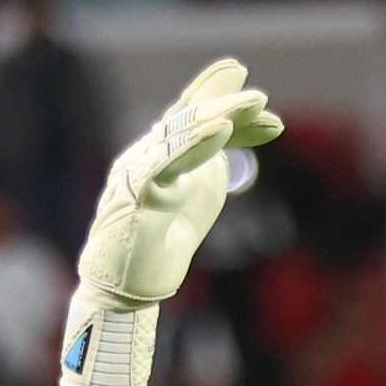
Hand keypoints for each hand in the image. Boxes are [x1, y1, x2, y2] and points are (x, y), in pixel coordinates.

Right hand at [71, 55, 279, 342]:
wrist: (125, 289)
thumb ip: (208, 158)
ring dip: (219, 114)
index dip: (220, 97)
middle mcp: (147, 154)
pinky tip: (221, 130)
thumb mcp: (196, 192)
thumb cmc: (158, 242)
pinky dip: (194, 143)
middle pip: (189, 118)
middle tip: (261, 98)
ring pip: (180, 132)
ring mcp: (138, 171)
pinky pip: (166, 162)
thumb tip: (228, 126)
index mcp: (161, 153)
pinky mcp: (137, 194)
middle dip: (226, 103)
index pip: (191, 115)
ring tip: (253, 104)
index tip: (258, 97)